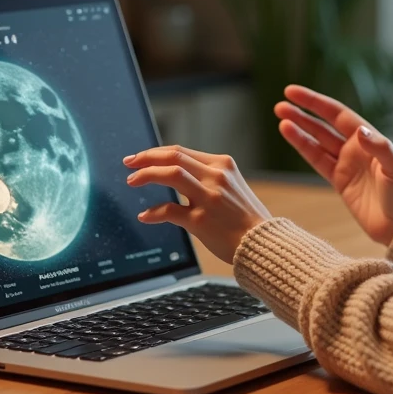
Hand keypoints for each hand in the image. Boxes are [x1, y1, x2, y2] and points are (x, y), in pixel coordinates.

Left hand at [123, 145, 271, 263]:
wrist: (263, 242)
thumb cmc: (246, 218)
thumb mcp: (232, 186)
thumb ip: (208, 176)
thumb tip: (175, 171)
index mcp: (222, 165)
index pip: (181, 151)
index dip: (156, 152)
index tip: (140, 157)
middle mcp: (216, 177)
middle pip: (173, 156)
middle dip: (146, 158)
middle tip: (129, 163)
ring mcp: (209, 197)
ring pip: (171, 174)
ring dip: (146, 175)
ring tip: (132, 181)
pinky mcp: (202, 220)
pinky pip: (170, 210)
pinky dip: (153, 212)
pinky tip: (145, 215)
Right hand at [274, 85, 392, 245]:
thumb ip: (379, 148)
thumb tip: (359, 131)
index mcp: (368, 138)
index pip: (337, 114)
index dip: (315, 102)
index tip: (294, 93)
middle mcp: (355, 147)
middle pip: (323, 125)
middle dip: (302, 114)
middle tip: (280, 106)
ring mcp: (346, 164)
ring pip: (316, 141)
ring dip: (299, 129)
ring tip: (280, 118)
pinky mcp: (339, 181)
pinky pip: (317, 160)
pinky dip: (303, 147)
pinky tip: (289, 135)